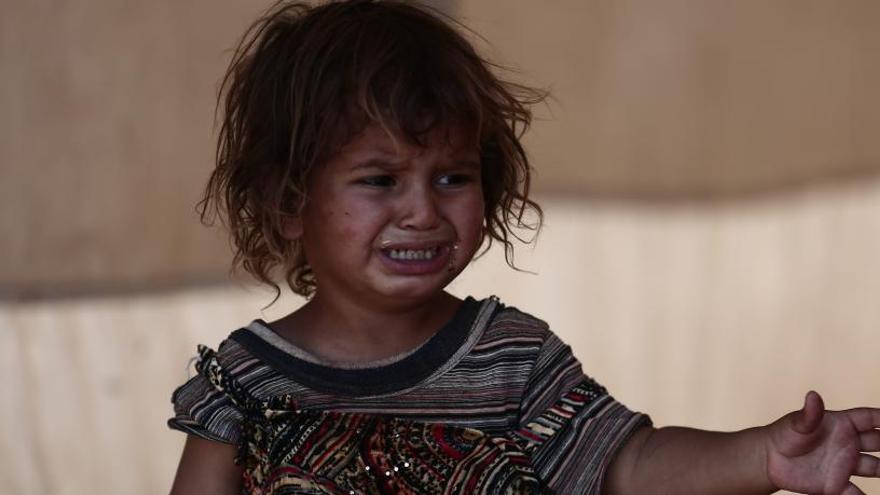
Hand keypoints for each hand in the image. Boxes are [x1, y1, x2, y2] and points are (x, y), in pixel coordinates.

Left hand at [764, 391, 879, 494]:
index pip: (870, 418)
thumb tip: (813, 395)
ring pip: (875, 467)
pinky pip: (856, 493)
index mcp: (842, 424)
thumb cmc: (784, 434)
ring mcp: (845, 464)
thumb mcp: (796, 424)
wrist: (769, 460)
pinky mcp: (837, 485)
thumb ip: (809, 414)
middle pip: (879, 443)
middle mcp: (849, 444)